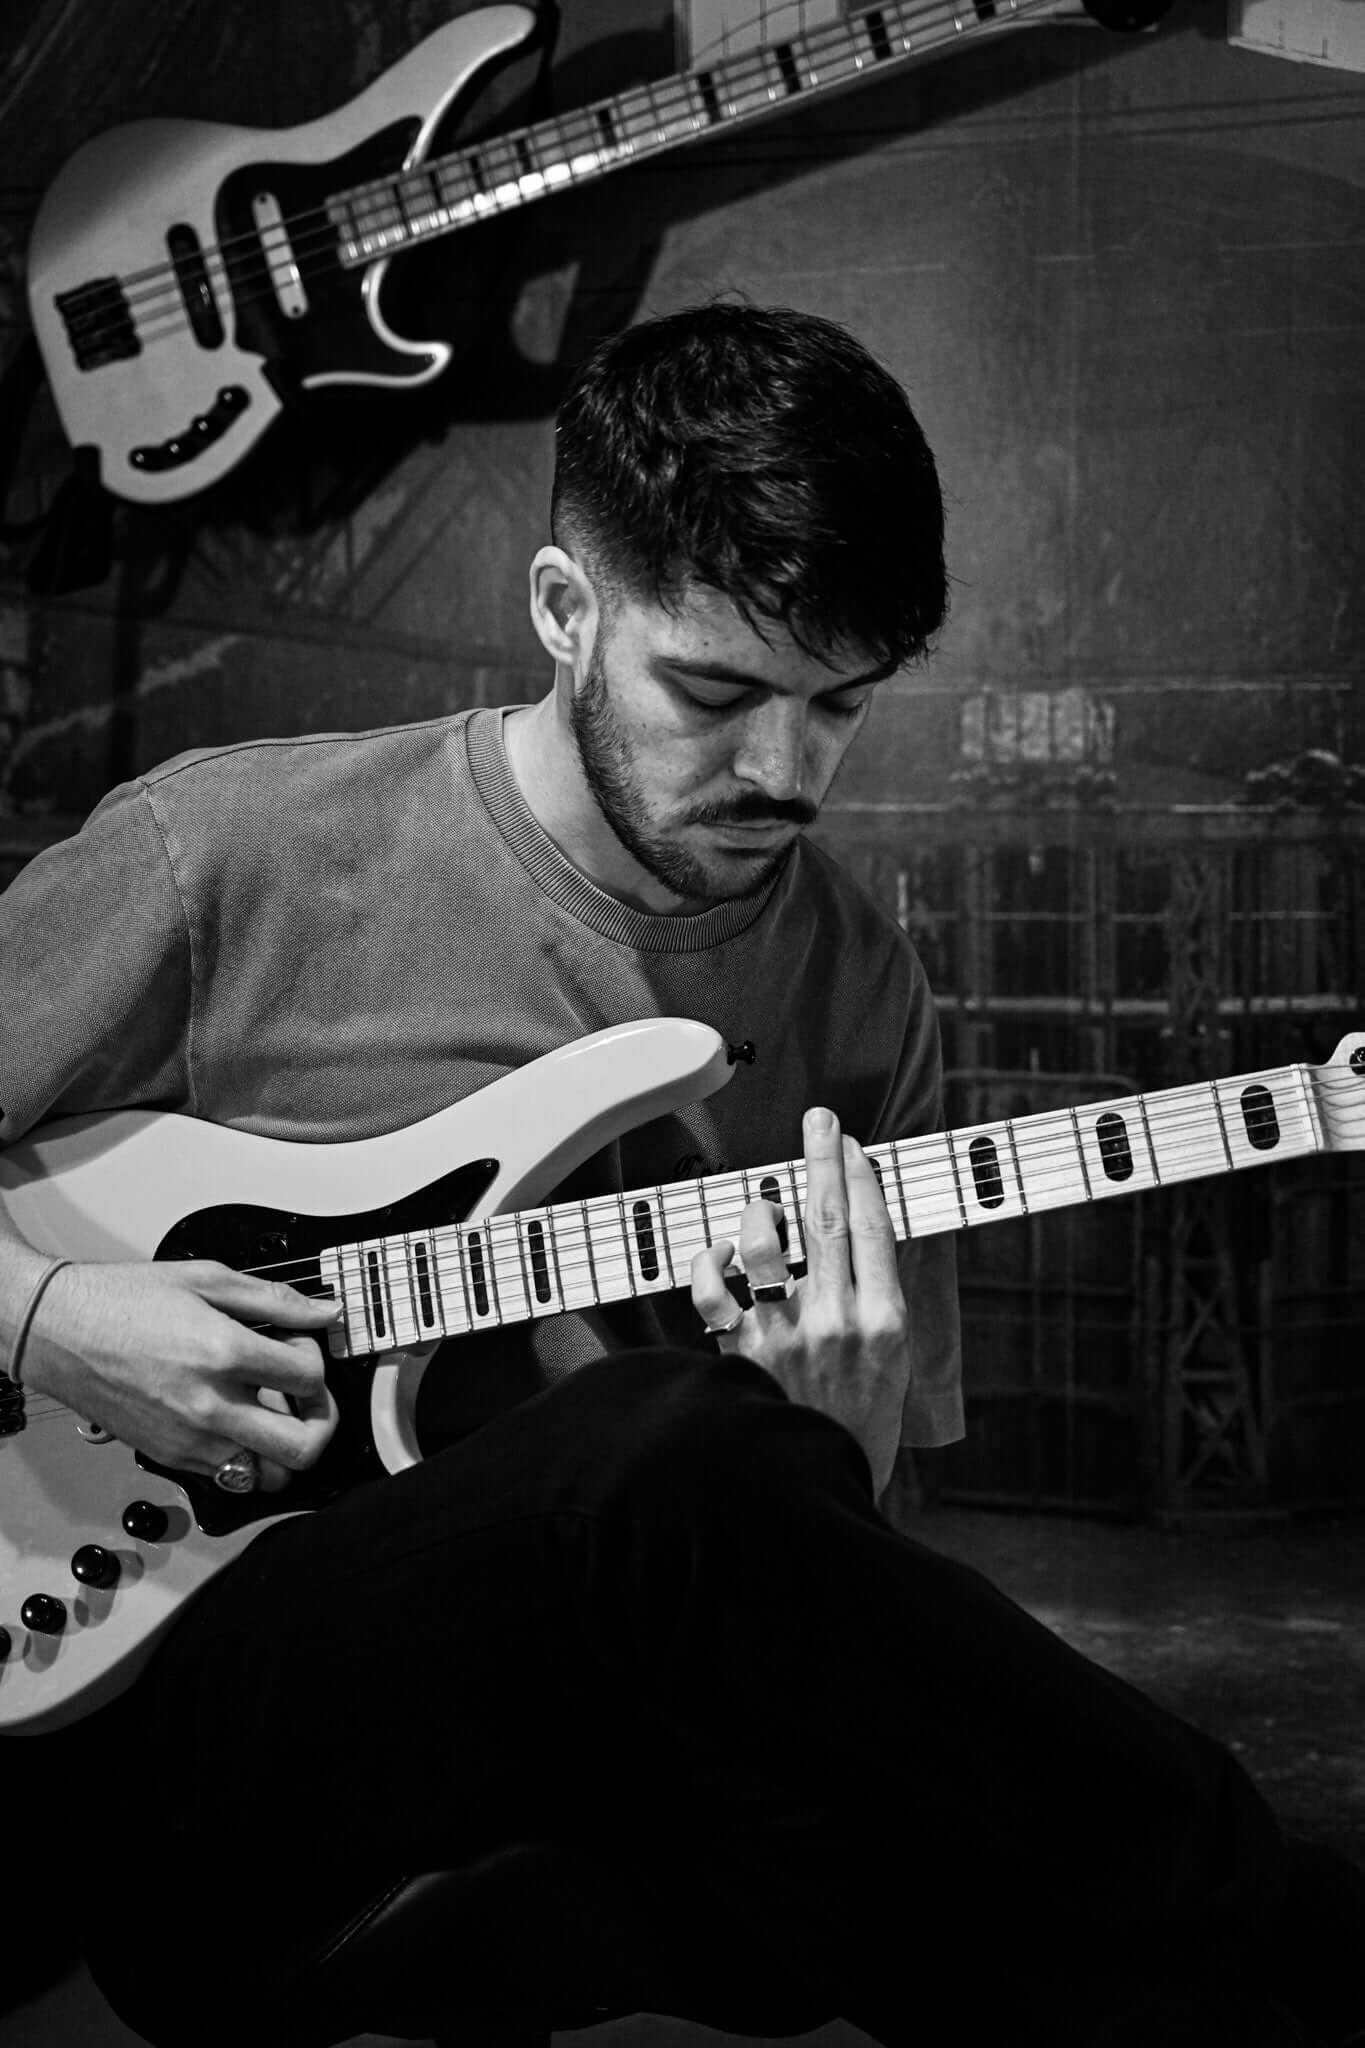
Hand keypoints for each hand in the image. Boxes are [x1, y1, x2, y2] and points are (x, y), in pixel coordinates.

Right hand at [20, 1260, 339, 1491]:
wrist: (60, 1330)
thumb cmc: (121, 1301)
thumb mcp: (205, 1279)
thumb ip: (274, 1298)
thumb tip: (322, 1311)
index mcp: (222, 1354)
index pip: (309, 1378)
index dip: (315, 1357)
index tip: (298, 1344)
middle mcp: (209, 1407)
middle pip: (303, 1446)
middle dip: (321, 1420)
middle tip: (308, 1396)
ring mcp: (189, 1440)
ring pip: (270, 1475)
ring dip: (284, 1446)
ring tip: (272, 1411)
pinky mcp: (171, 1458)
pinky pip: (230, 1477)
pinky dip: (248, 1456)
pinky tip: (237, 1419)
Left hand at [690, 1106, 909, 1497]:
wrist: (813, 1495)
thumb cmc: (857, 1431)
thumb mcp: (894, 1367)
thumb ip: (877, 1305)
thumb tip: (861, 1244)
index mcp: (886, 1322)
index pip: (875, 1227)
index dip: (862, 1176)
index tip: (854, 1144)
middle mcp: (837, 1320)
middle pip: (827, 1217)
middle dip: (823, 1157)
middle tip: (820, 1118)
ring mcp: (784, 1334)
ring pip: (764, 1242)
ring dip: (761, 1211)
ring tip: (766, 1208)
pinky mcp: (738, 1352)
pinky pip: (711, 1288)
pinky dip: (710, 1261)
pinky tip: (720, 1254)